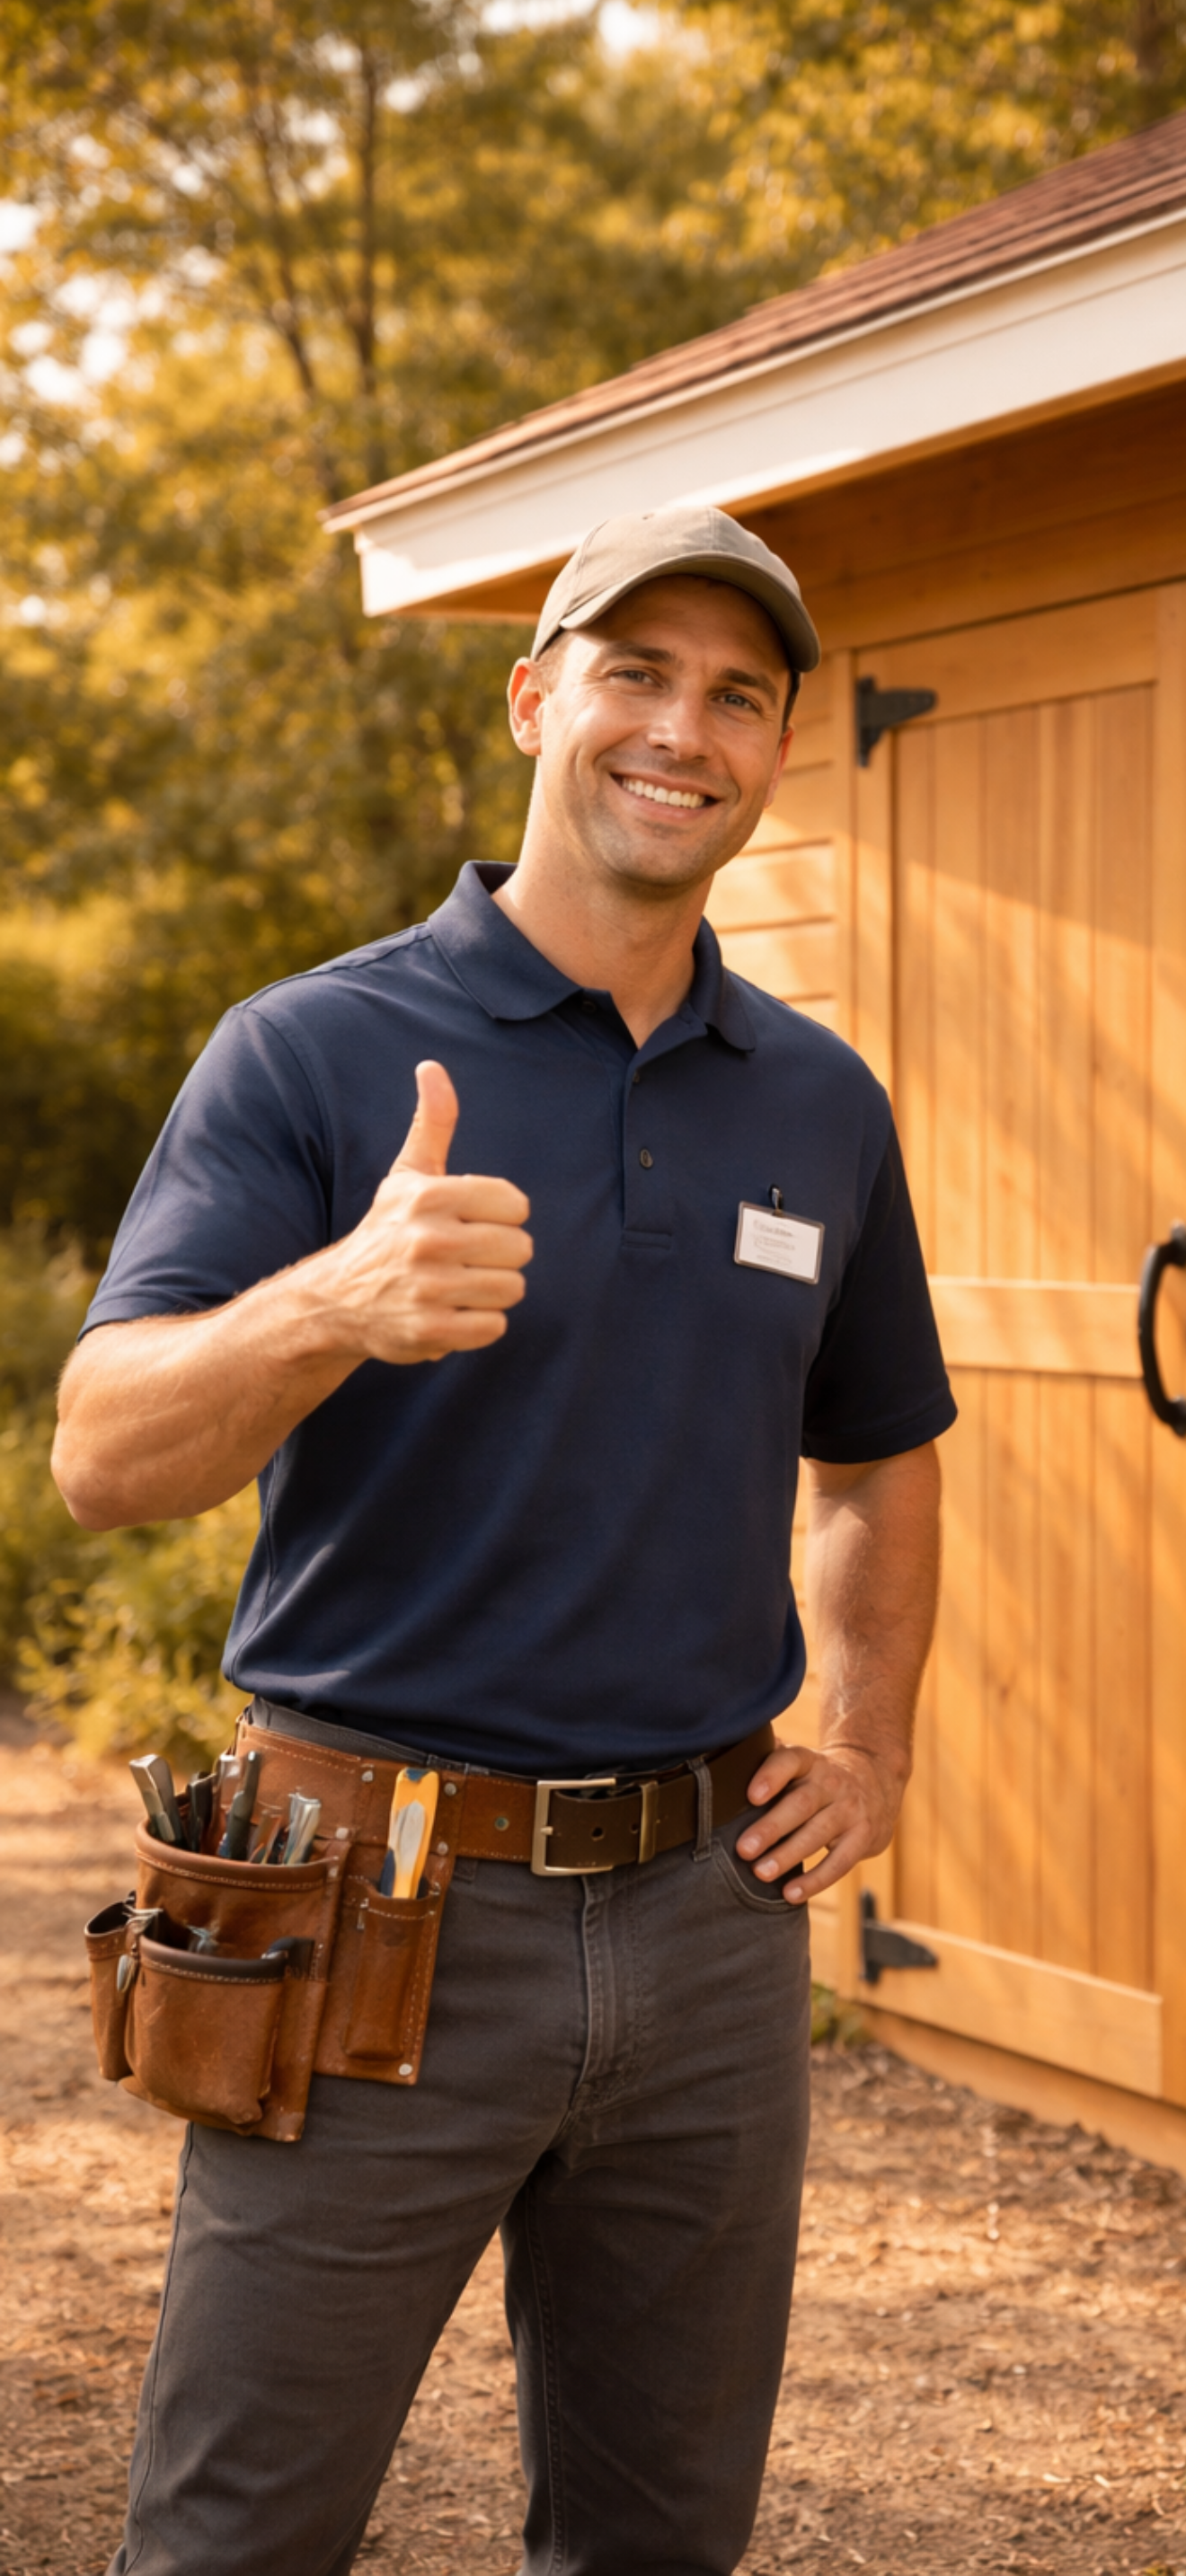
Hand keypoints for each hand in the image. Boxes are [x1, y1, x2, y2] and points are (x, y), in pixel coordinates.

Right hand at [314, 1060, 532, 1363]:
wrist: (337, 1300)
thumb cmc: (387, 1230)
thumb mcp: (407, 1175)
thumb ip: (432, 1123)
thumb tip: (432, 1067)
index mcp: (429, 1196)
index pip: (515, 1204)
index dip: (502, 1216)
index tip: (474, 1221)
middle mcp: (428, 1240)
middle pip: (520, 1248)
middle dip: (501, 1256)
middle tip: (467, 1258)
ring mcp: (429, 1289)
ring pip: (512, 1288)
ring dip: (493, 1291)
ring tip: (460, 1285)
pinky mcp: (431, 1331)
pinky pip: (494, 1327)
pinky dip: (480, 1324)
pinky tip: (453, 1313)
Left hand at [736, 1740, 904, 1904]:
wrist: (873, 1781)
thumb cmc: (815, 1778)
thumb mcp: (797, 1763)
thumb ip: (764, 1762)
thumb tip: (719, 1762)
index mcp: (809, 1761)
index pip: (790, 1761)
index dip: (771, 1777)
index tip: (750, 1796)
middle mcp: (831, 1781)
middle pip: (801, 1803)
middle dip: (771, 1827)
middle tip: (743, 1849)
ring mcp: (850, 1809)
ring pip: (818, 1833)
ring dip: (788, 1855)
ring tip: (761, 1872)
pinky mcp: (863, 1837)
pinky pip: (839, 1862)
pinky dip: (815, 1880)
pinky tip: (790, 1893)